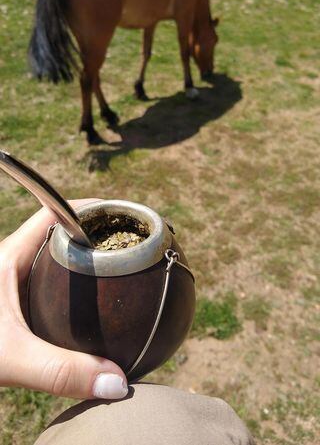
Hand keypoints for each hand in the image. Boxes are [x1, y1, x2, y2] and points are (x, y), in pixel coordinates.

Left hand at [0, 199, 127, 399]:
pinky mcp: (11, 306)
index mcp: (11, 255)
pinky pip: (48, 286)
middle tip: (129, 248)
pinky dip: (71, 289)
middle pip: (61, 234)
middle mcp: (12, 263)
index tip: (121, 215)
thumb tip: (118, 382)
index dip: (90, 208)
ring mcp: (11, 284)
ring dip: (82, 262)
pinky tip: (88, 310)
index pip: (56, 212)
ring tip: (118, 274)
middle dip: (94, 235)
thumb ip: (60, 371)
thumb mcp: (9, 356)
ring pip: (54, 261)